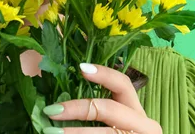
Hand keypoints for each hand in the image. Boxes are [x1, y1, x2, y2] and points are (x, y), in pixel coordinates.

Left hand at [42, 63, 161, 133]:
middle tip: (52, 110)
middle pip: (109, 108)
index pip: (123, 85)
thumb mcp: (115, 124)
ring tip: (51, 132)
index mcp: (137, 113)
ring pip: (104, 133)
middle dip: (78, 108)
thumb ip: (97, 112)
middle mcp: (143, 126)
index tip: (80, 68)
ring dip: (74, 132)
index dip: (104, 74)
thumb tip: (59, 103)